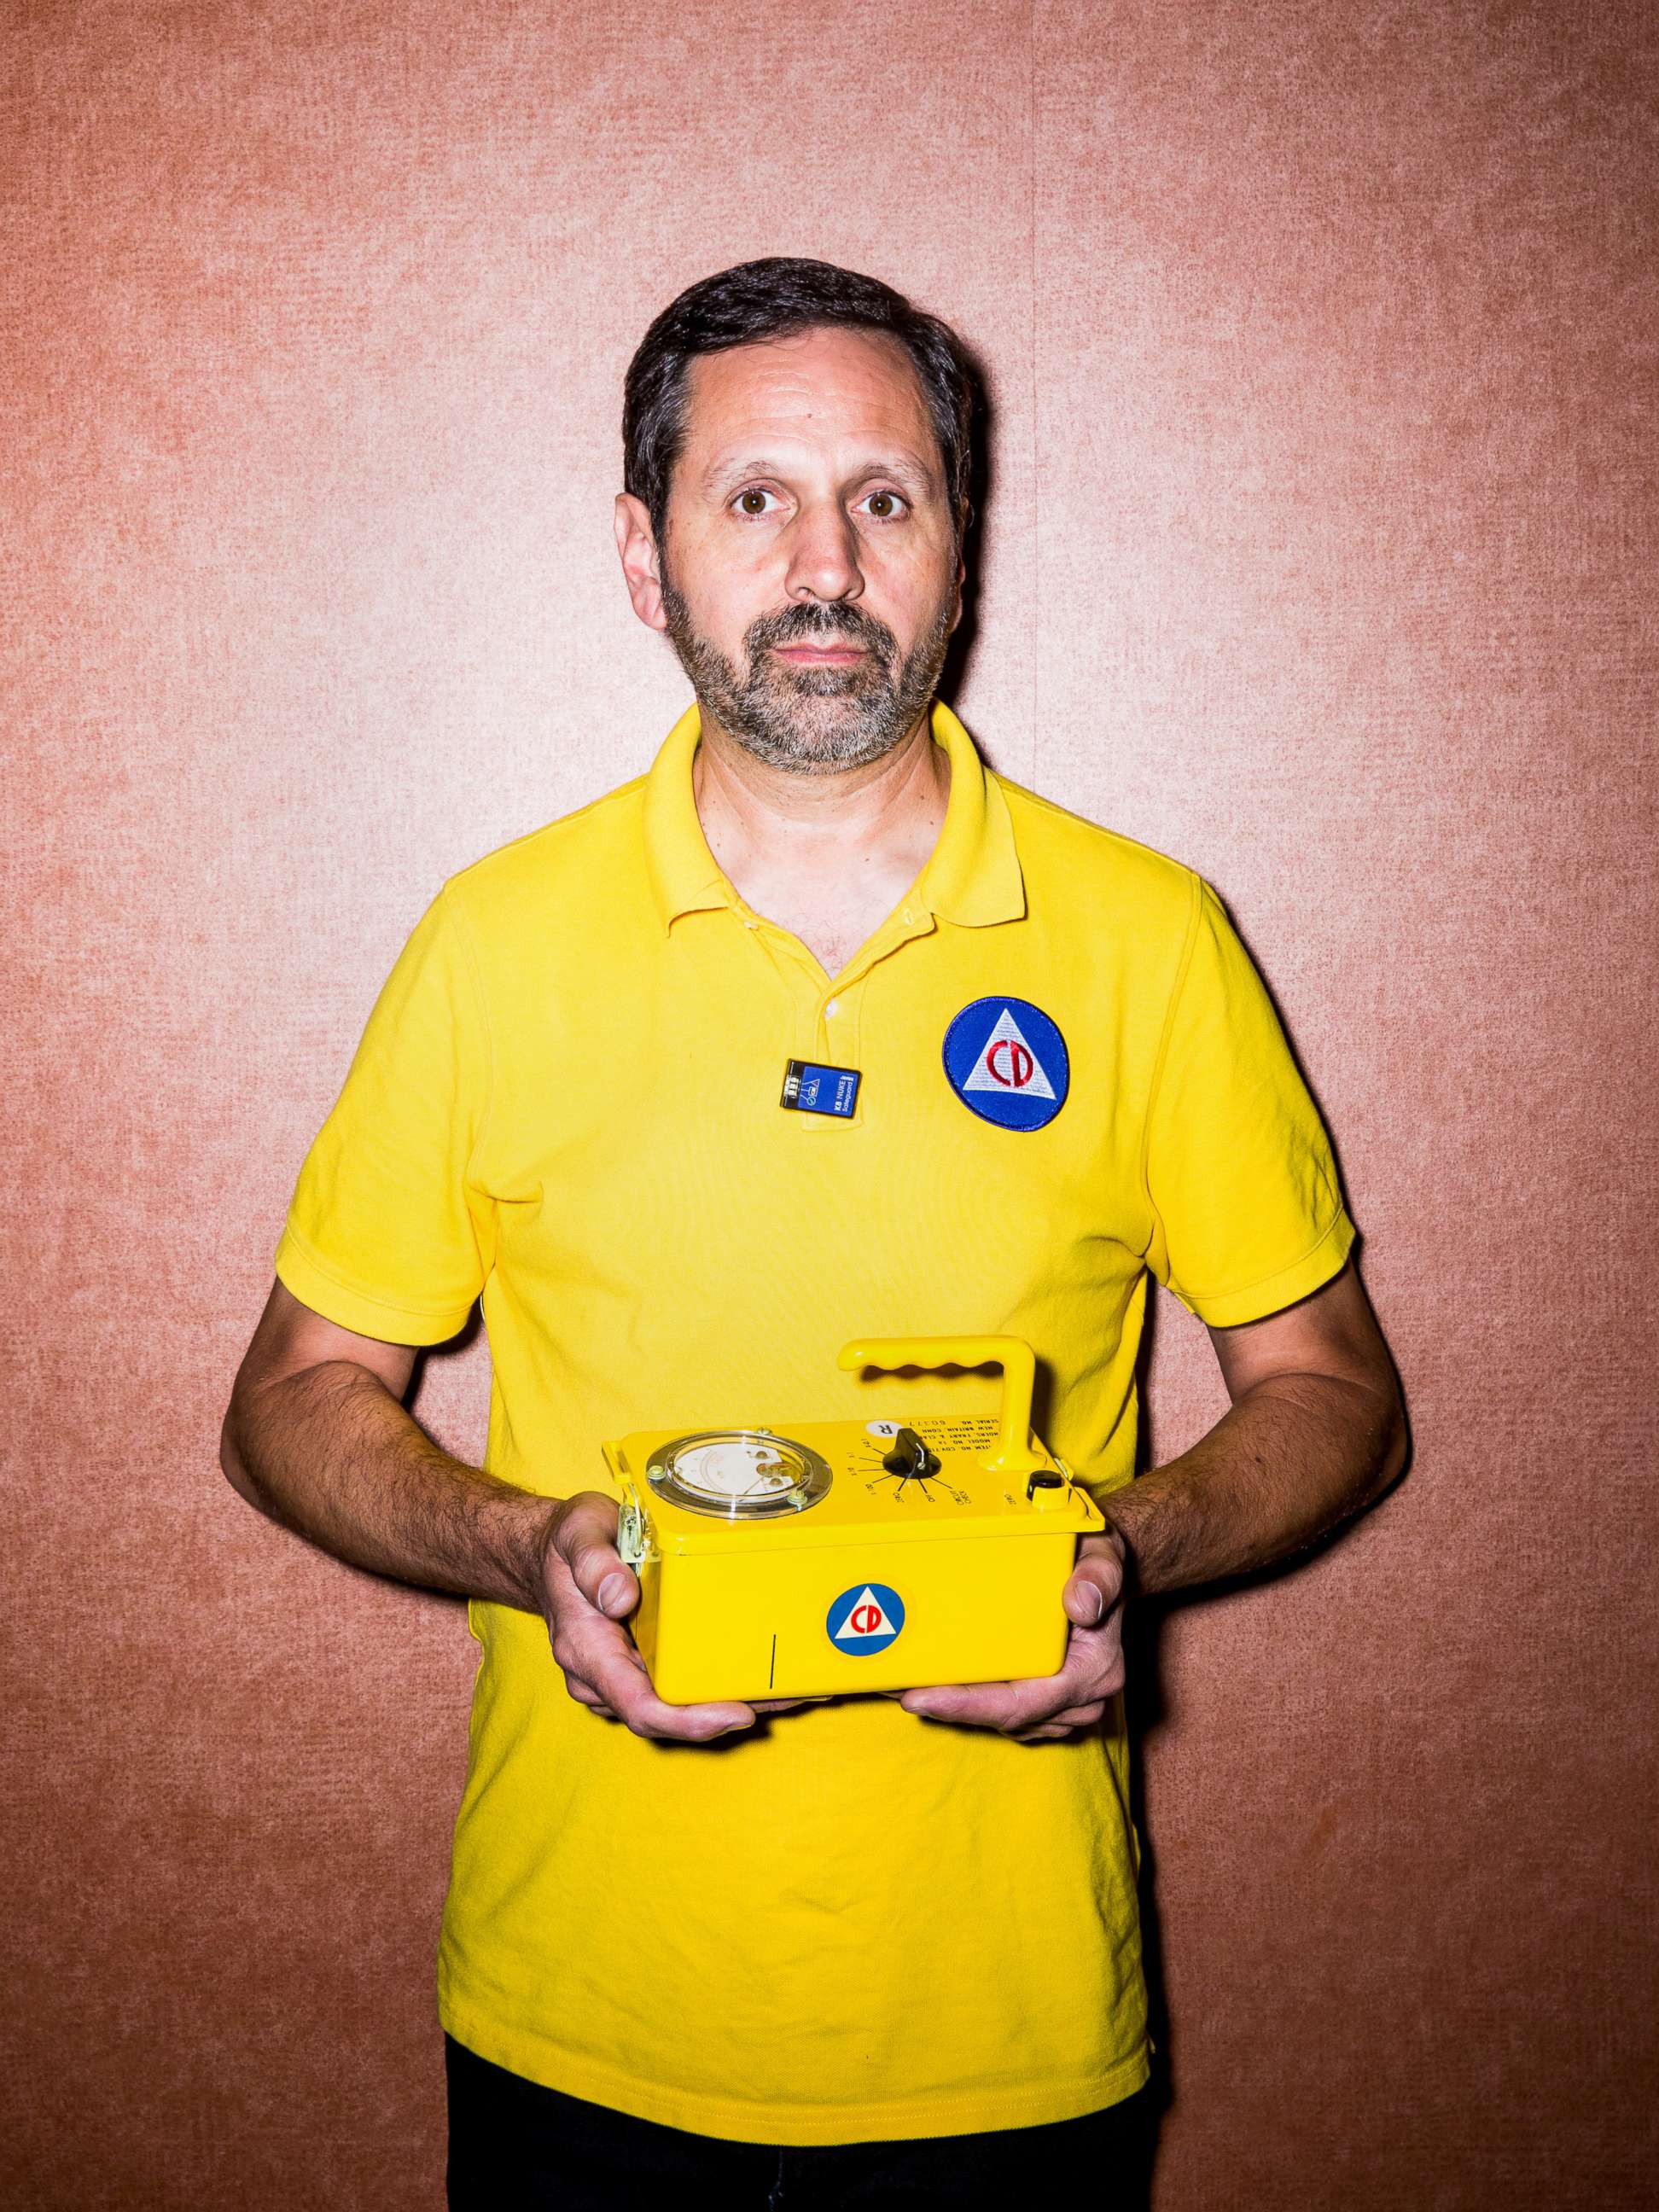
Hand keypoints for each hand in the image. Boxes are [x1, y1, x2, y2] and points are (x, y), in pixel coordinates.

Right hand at [540, 1493, 813, 1738]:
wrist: (555, 1554)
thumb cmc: (568, 1544)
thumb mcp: (577, 1535)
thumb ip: (594, 1563)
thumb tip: (621, 1598)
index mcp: (589, 1652)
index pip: (639, 1706)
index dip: (689, 1721)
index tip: (737, 1714)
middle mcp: (607, 1677)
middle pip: (671, 1716)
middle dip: (731, 1713)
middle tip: (792, 1696)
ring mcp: (626, 1675)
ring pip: (681, 1707)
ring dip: (737, 1701)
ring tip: (797, 1688)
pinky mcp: (645, 1666)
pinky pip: (683, 1687)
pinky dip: (724, 1683)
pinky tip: (768, 1672)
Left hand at [898, 1530, 1127, 1742]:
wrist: (1106, 1573)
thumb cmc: (1099, 1561)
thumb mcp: (1104, 1554)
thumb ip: (1098, 1575)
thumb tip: (1080, 1605)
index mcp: (1094, 1670)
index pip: (1022, 1703)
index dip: (968, 1706)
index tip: (919, 1698)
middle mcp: (1083, 1698)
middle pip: (1004, 1719)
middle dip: (949, 1708)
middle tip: (894, 1688)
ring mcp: (1067, 1707)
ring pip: (1003, 1721)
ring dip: (956, 1708)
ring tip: (905, 1684)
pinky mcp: (1050, 1703)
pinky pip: (1007, 1713)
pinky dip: (972, 1701)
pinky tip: (936, 1683)